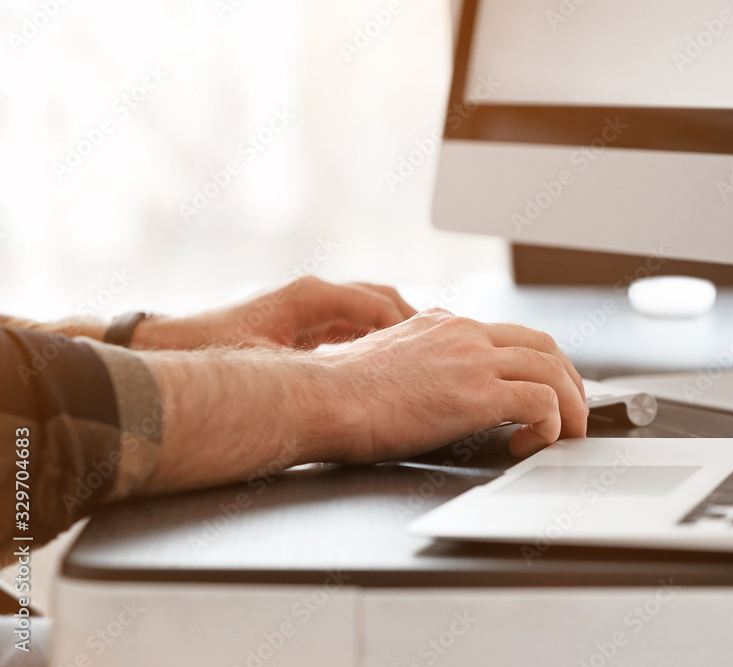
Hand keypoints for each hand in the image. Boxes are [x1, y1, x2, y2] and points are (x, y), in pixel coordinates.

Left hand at [133, 276, 416, 349]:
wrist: (171, 346)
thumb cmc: (212, 350)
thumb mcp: (267, 362)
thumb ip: (315, 364)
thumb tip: (359, 372)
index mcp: (311, 296)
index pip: (377, 304)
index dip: (407, 327)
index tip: (431, 347)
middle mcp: (313, 294)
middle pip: (381, 299)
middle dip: (411, 323)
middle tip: (434, 349)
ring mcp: (309, 305)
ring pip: (369, 309)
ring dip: (395, 328)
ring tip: (419, 354)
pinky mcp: (303, 321)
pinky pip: (352, 322)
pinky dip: (374, 336)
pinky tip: (384, 360)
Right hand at [308, 309, 588, 460]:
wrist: (318, 398)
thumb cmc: (337, 392)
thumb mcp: (383, 361)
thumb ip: (415, 363)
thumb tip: (426, 388)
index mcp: (441, 323)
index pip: (509, 335)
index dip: (536, 362)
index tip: (543, 387)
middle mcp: (463, 332)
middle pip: (543, 345)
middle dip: (568, 378)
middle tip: (574, 409)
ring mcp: (472, 359)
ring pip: (552, 370)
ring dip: (571, 404)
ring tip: (570, 433)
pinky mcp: (477, 393)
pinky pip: (541, 402)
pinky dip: (552, 424)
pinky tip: (532, 444)